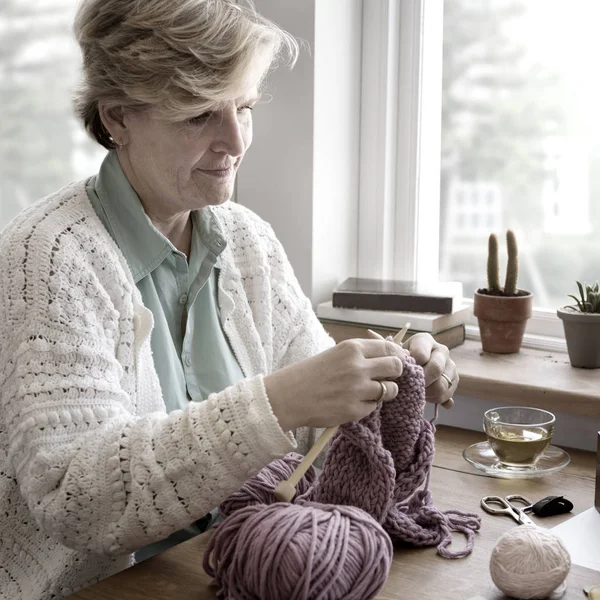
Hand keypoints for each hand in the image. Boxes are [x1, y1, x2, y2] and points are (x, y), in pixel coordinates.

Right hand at [264, 338, 406, 430]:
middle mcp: (358, 366)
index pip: (389, 349)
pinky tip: (353, 403)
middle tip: (385, 378)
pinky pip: (374, 407)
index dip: (396, 356)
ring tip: (368, 392)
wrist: (288, 396)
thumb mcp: (335, 354)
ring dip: (384, 392)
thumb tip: (389, 355)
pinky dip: (367, 406)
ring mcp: (357, 389)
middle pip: (396, 367)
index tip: (395, 362)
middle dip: (395, 373)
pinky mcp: (354, 410)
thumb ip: (360, 355)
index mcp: (352, 348)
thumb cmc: (310, 373)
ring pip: (390, 390)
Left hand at [402, 333, 457, 407]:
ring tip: (418, 392)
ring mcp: (450, 365)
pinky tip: (427, 396)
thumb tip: (403, 369)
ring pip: (443, 385)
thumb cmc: (402, 360)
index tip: (403, 374)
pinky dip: (436, 399)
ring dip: (428, 393)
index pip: (420, 355)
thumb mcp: (398, 355)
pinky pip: (447, 395)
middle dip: (422, 381)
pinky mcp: (454, 380)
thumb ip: (399, 359)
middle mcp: (441, 350)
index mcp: (425, 340)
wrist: (412, 365)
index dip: (412, 368)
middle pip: (436, 369)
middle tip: (411, 387)